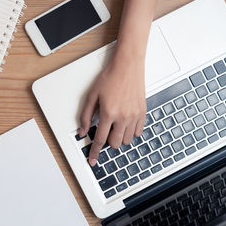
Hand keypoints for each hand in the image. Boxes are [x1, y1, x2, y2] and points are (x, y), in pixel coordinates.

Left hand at [79, 46, 146, 165]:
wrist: (127, 65)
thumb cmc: (109, 77)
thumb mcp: (92, 95)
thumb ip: (86, 115)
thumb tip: (82, 130)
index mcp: (108, 113)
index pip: (100, 140)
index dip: (95, 152)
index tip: (93, 160)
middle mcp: (123, 117)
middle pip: (115, 144)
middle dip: (108, 142)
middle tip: (105, 131)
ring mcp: (135, 115)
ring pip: (127, 140)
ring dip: (119, 137)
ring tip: (115, 125)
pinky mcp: (143, 112)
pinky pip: (138, 132)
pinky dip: (130, 132)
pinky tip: (125, 123)